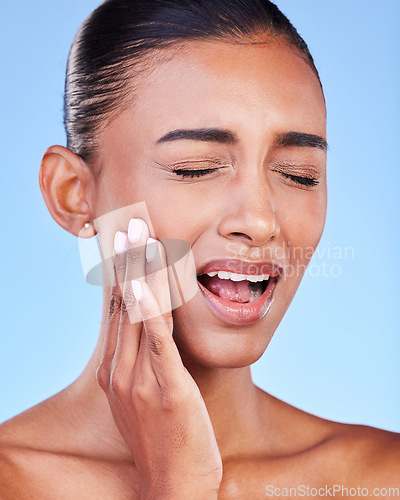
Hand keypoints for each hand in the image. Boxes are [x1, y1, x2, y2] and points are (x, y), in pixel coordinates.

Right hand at [96, 218, 222, 498]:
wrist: (172, 489)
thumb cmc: (166, 441)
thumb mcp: (148, 397)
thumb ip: (147, 363)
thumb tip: (156, 333)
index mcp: (117, 370)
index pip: (117, 310)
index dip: (121, 273)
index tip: (124, 244)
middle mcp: (122, 369)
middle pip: (122, 304)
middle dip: (126, 262)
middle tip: (128, 223)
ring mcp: (140, 379)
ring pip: (137, 314)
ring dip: (139, 272)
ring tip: (139, 235)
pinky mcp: (165, 388)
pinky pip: (155, 340)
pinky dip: (147, 308)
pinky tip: (143, 281)